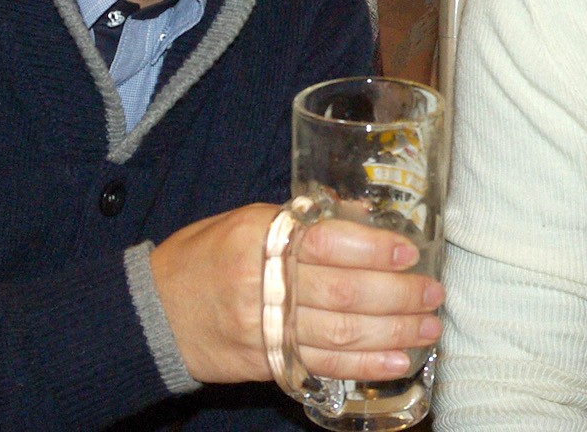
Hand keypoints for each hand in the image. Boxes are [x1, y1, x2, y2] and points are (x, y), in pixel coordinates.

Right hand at [150, 203, 443, 384]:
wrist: (154, 311)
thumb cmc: (208, 255)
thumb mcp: (249, 221)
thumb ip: (307, 221)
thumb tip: (370, 218)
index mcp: (260, 238)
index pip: (326, 242)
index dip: (372, 249)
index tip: (409, 251)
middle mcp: (262, 283)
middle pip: (342, 294)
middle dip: (397, 295)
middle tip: (432, 293)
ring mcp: (263, 328)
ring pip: (339, 335)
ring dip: (393, 333)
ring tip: (427, 327)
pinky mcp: (266, 363)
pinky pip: (323, 367)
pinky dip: (365, 366)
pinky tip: (397, 361)